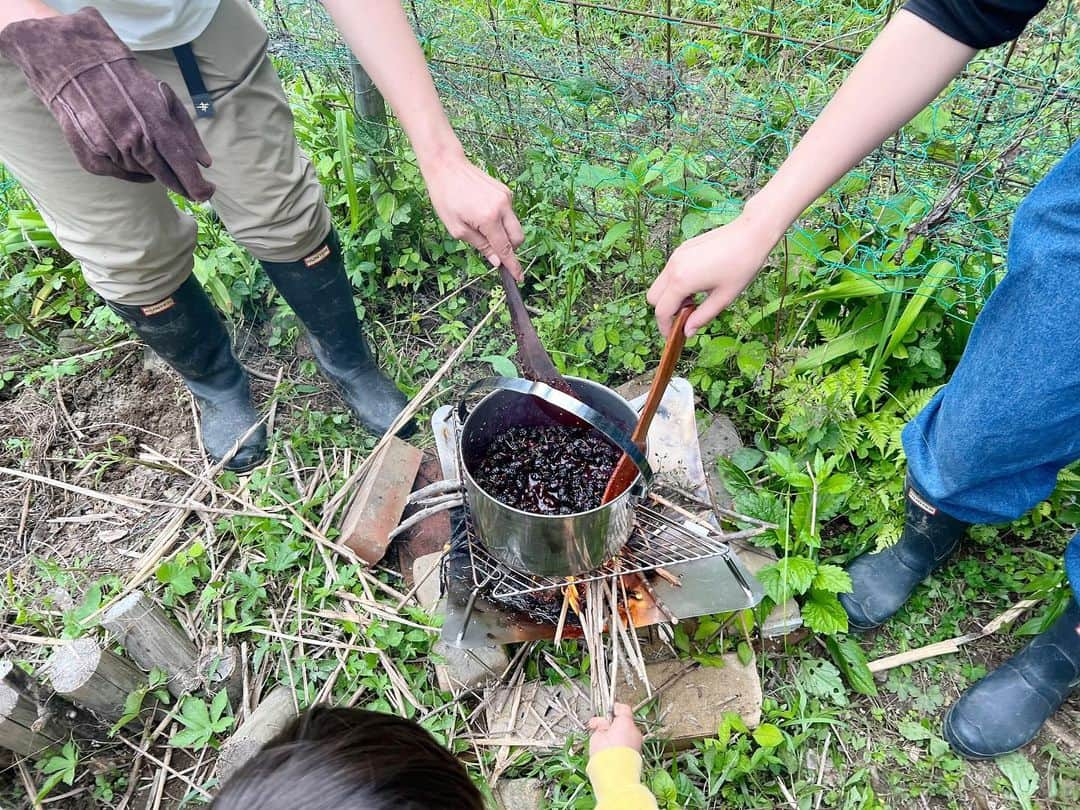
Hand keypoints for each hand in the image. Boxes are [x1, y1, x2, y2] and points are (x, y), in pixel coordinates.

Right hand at [0, 8, 213, 200]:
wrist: (75, 66)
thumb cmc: (127, 82)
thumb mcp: (165, 98)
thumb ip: (187, 133)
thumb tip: (204, 163)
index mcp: (155, 125)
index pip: (182, 165)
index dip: (197, 185)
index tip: (207, 194)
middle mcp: (133, 141)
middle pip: (164, 176)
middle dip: (180, 185)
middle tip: (190, 189)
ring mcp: (109, 150)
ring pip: (141, 175)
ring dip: (150, 169)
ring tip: (145, 149)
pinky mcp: (90, 157)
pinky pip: (117, 174)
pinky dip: (128, 169)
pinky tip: (128, 155)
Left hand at [421, 149, 524, 280]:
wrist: (447, 166)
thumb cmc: (446, 197)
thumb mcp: (457, 228)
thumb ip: (480, 245)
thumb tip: (496, 260)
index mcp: (488, 219)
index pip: (505, 248)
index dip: (513, 265)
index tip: (519, 277)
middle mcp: (503, 207)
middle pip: (518, 238)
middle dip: (510, 248)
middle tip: (492, 249)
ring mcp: (507, 197)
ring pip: (515, 226)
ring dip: (504, 233)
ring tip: (480, 225)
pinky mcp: (506, 191)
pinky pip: (509, 213)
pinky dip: (501, 220)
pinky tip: (482, 212)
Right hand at [588, 703, 642, 755]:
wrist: (615, 774)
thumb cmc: (606, 755)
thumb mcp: (597, 735)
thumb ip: (601, 725)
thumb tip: (603, 724)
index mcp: (625, 722)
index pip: (622, 708)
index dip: (612, 709)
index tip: (605, 712)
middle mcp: (634, 731)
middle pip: (624, 722)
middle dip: (613, 725)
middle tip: (601, 729)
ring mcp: (637, 743)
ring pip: (627, 734)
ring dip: (617, 736)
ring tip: (605, 744)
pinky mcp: (638, 754)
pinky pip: (629, 744)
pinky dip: (622, 746)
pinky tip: (612, 751)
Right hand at [646, 210, 782, 338]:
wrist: (750, 234)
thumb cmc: (741, 266)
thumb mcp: (724, 298)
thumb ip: (702, 317)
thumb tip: (687, 332)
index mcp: (682, 281)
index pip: (662, 311)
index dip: (665, 327)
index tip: (674, 335)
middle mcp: (673, 267)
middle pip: (653, 298)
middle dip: (665, 310)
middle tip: (686, 315)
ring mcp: (676, 256)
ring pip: (659, 284)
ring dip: (670, 296)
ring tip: (695, 298)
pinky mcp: (682, 250)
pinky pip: (669, 272)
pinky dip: (675, 283)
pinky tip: (698, 282)